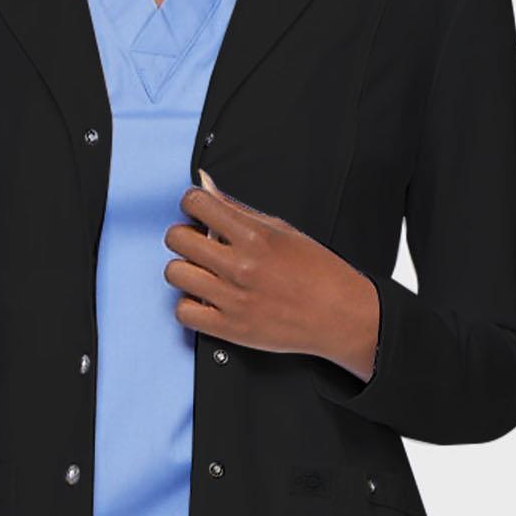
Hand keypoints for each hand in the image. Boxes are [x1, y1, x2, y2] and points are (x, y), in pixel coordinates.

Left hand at [163, 169, 378, 379]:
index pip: (197, 204)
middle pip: (177, 238)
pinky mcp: (230, 328)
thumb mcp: (282, 230)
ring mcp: (233, 298)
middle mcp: (240, 265)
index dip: (192, 204)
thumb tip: (208, 188)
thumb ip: (239, 210)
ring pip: (175, 273)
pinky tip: (204, 298)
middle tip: (197, 241)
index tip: (196, 210)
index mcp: (254, 236)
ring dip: (184, 269)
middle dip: (184, 235)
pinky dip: (189, 305)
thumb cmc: (318, 273)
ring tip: (202, 271)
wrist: (340, 314)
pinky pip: (184, 312)